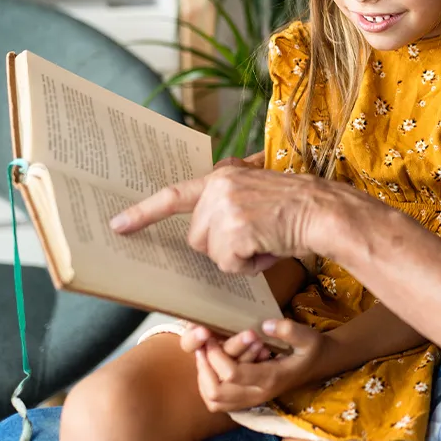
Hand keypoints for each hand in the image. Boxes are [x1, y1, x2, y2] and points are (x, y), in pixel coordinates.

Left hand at [110, 161, 354, 273]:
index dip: (143, 212)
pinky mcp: (234, 230)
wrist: (323, 210)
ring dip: (238, 257)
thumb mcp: (258, 189)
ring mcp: (224, 208)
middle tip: (256, 234)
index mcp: (222, 175)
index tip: (116, 225)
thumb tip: (206, 224)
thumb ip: (230, 198)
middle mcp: (218, 187)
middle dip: (222, 246)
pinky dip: (250, 265)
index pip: (173, 194)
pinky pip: (229, 265)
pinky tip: (270, 246)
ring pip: (212, 254)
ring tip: (266, 239)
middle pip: (197, 237)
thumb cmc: (297, 207)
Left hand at [190, 320, 326, 412]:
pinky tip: (211, 367)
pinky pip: (218, 403)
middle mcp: (258, 394)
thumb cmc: (311, 348)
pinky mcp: (248, 400)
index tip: (212, 338)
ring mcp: (252, 400)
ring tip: (204, 355)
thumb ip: (289, 330)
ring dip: (203, 379)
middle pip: (217, 393)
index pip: (232, 374)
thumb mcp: (308, 336)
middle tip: (203, 346)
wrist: (318, 365)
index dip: (216, 356)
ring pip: (214, 401)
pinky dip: (208, 388)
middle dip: (204, 368)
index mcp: (270, 378)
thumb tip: (264, 325)